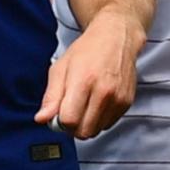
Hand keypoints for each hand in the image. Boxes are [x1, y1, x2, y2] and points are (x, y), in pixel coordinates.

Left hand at [37, 12, 142, 140]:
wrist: (116, 38)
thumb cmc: (87, 50)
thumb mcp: (60, 68)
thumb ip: (51, 96)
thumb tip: (42, 119)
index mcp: (83, 81)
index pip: (69, 120)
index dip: (59, 122)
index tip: (58, 114)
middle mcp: (104, 92)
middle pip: (83, 131)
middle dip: (73, 127)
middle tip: (70, 112)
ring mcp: (118, 99)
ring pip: (96, 131)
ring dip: (86, 124)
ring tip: (84, 104)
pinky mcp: (127, 103)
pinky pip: (108, 124)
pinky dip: (99, 119)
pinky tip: (97, 102)